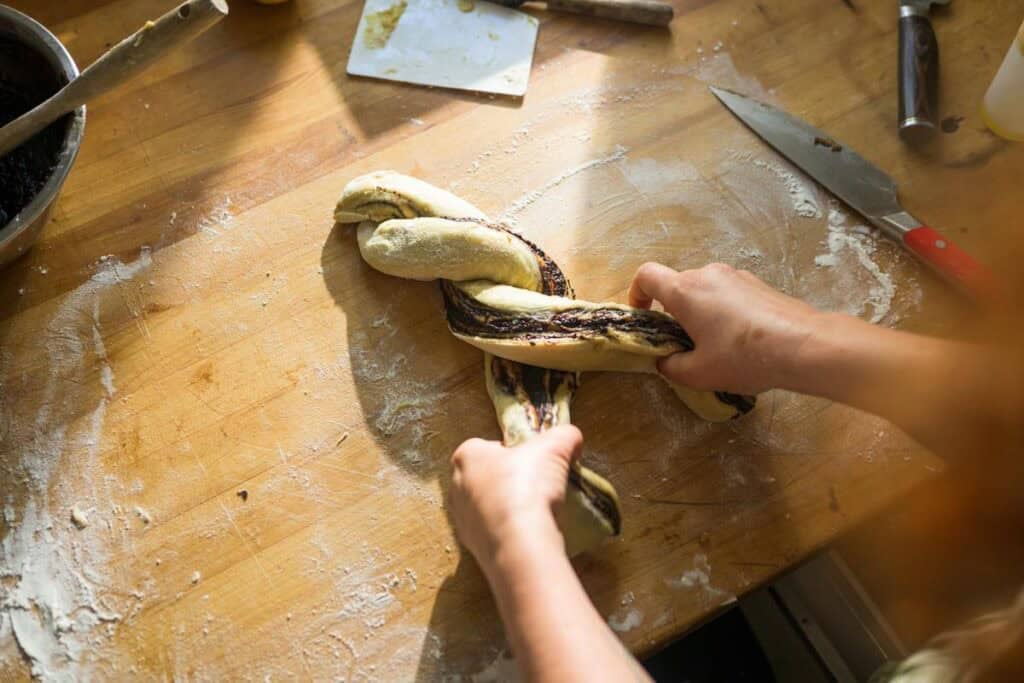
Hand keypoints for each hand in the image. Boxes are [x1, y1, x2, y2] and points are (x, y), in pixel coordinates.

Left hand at [449, 426, 581, 570]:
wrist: (518, 545)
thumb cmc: (527, 487)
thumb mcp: (555, 447)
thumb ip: (564, 435)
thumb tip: (572, 437)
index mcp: (467, 455)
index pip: (489, 445)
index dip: (515, 452)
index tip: (535, 462)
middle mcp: (456, 486)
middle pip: (486, 476)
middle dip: (509, 479)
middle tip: (535, 485)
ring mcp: (461, 519)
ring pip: (487, 506)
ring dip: (508, 507)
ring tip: (534, 511)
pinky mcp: (471, 546)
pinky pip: (492, 532)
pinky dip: (508, 531)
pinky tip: (527, 531)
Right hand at [628, 262, 823, 394]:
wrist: (803, 346)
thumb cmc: (743, 357)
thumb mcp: (697, 373)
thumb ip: (671, 366)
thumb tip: (665, 361)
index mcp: (685, 291)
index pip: (646, 275)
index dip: (637, 294)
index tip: (644, 317)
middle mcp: (708, 274)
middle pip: (678, 285)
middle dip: (673, 313)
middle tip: (683, 344)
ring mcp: (736, 276)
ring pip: (705, 290)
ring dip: (701, 313)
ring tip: (715, 346)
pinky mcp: (758, 284)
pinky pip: (729, 294)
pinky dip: (724, 312)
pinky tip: (741, 340)